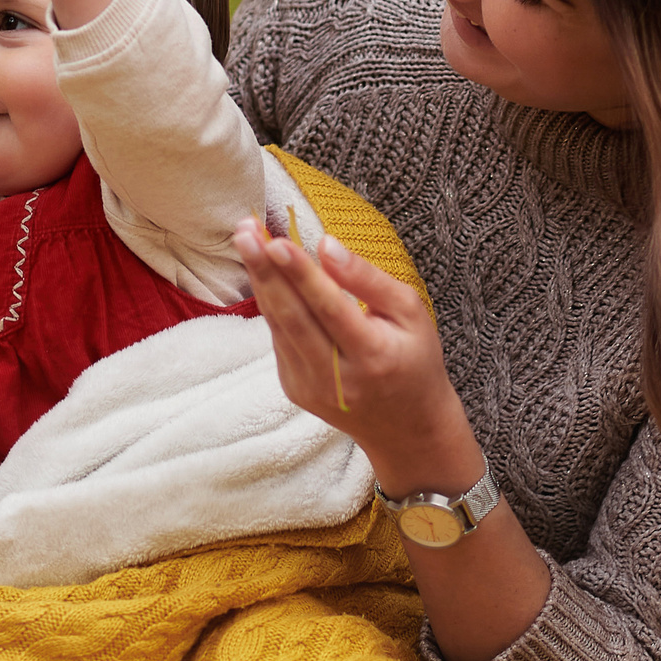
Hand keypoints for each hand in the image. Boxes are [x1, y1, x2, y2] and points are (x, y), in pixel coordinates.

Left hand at [231, 221, 479, 490]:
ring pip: (278, 326)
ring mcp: (310, 387)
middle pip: (292, 317)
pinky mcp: (295, 389)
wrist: (406, 428)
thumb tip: (326, 246)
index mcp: (372, 354)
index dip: (301, 274)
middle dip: (265, 271)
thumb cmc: (414, 360)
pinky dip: (271, 304)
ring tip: (247, 240)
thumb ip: (369, 280)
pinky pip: (279, 339)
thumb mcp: (410, 314)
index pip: (329, 308)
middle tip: (245, 231)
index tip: (276, 241)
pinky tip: (266, 274)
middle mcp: (336, 376)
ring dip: (260, 281)